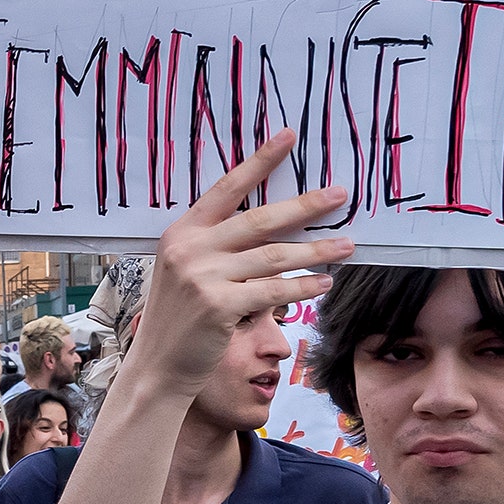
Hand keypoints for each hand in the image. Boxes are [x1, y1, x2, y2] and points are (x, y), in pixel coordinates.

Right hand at [112, 133, 354, 399]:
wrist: (157, 366)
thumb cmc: (180, 319)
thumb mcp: (188, 271)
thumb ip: (220, 247)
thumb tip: (275, 227)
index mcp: (183, 231)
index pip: (227, 187)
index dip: (260, 162)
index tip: (288, 137)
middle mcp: (191, 248)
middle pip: (259, 219)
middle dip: (305, 205)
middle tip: (340, 195)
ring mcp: (204, 276)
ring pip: (274, 256)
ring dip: (316, 250)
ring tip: (346, 245)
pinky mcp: (220, 305)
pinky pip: (273, 290)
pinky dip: (303, 286)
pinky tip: (324, 283)